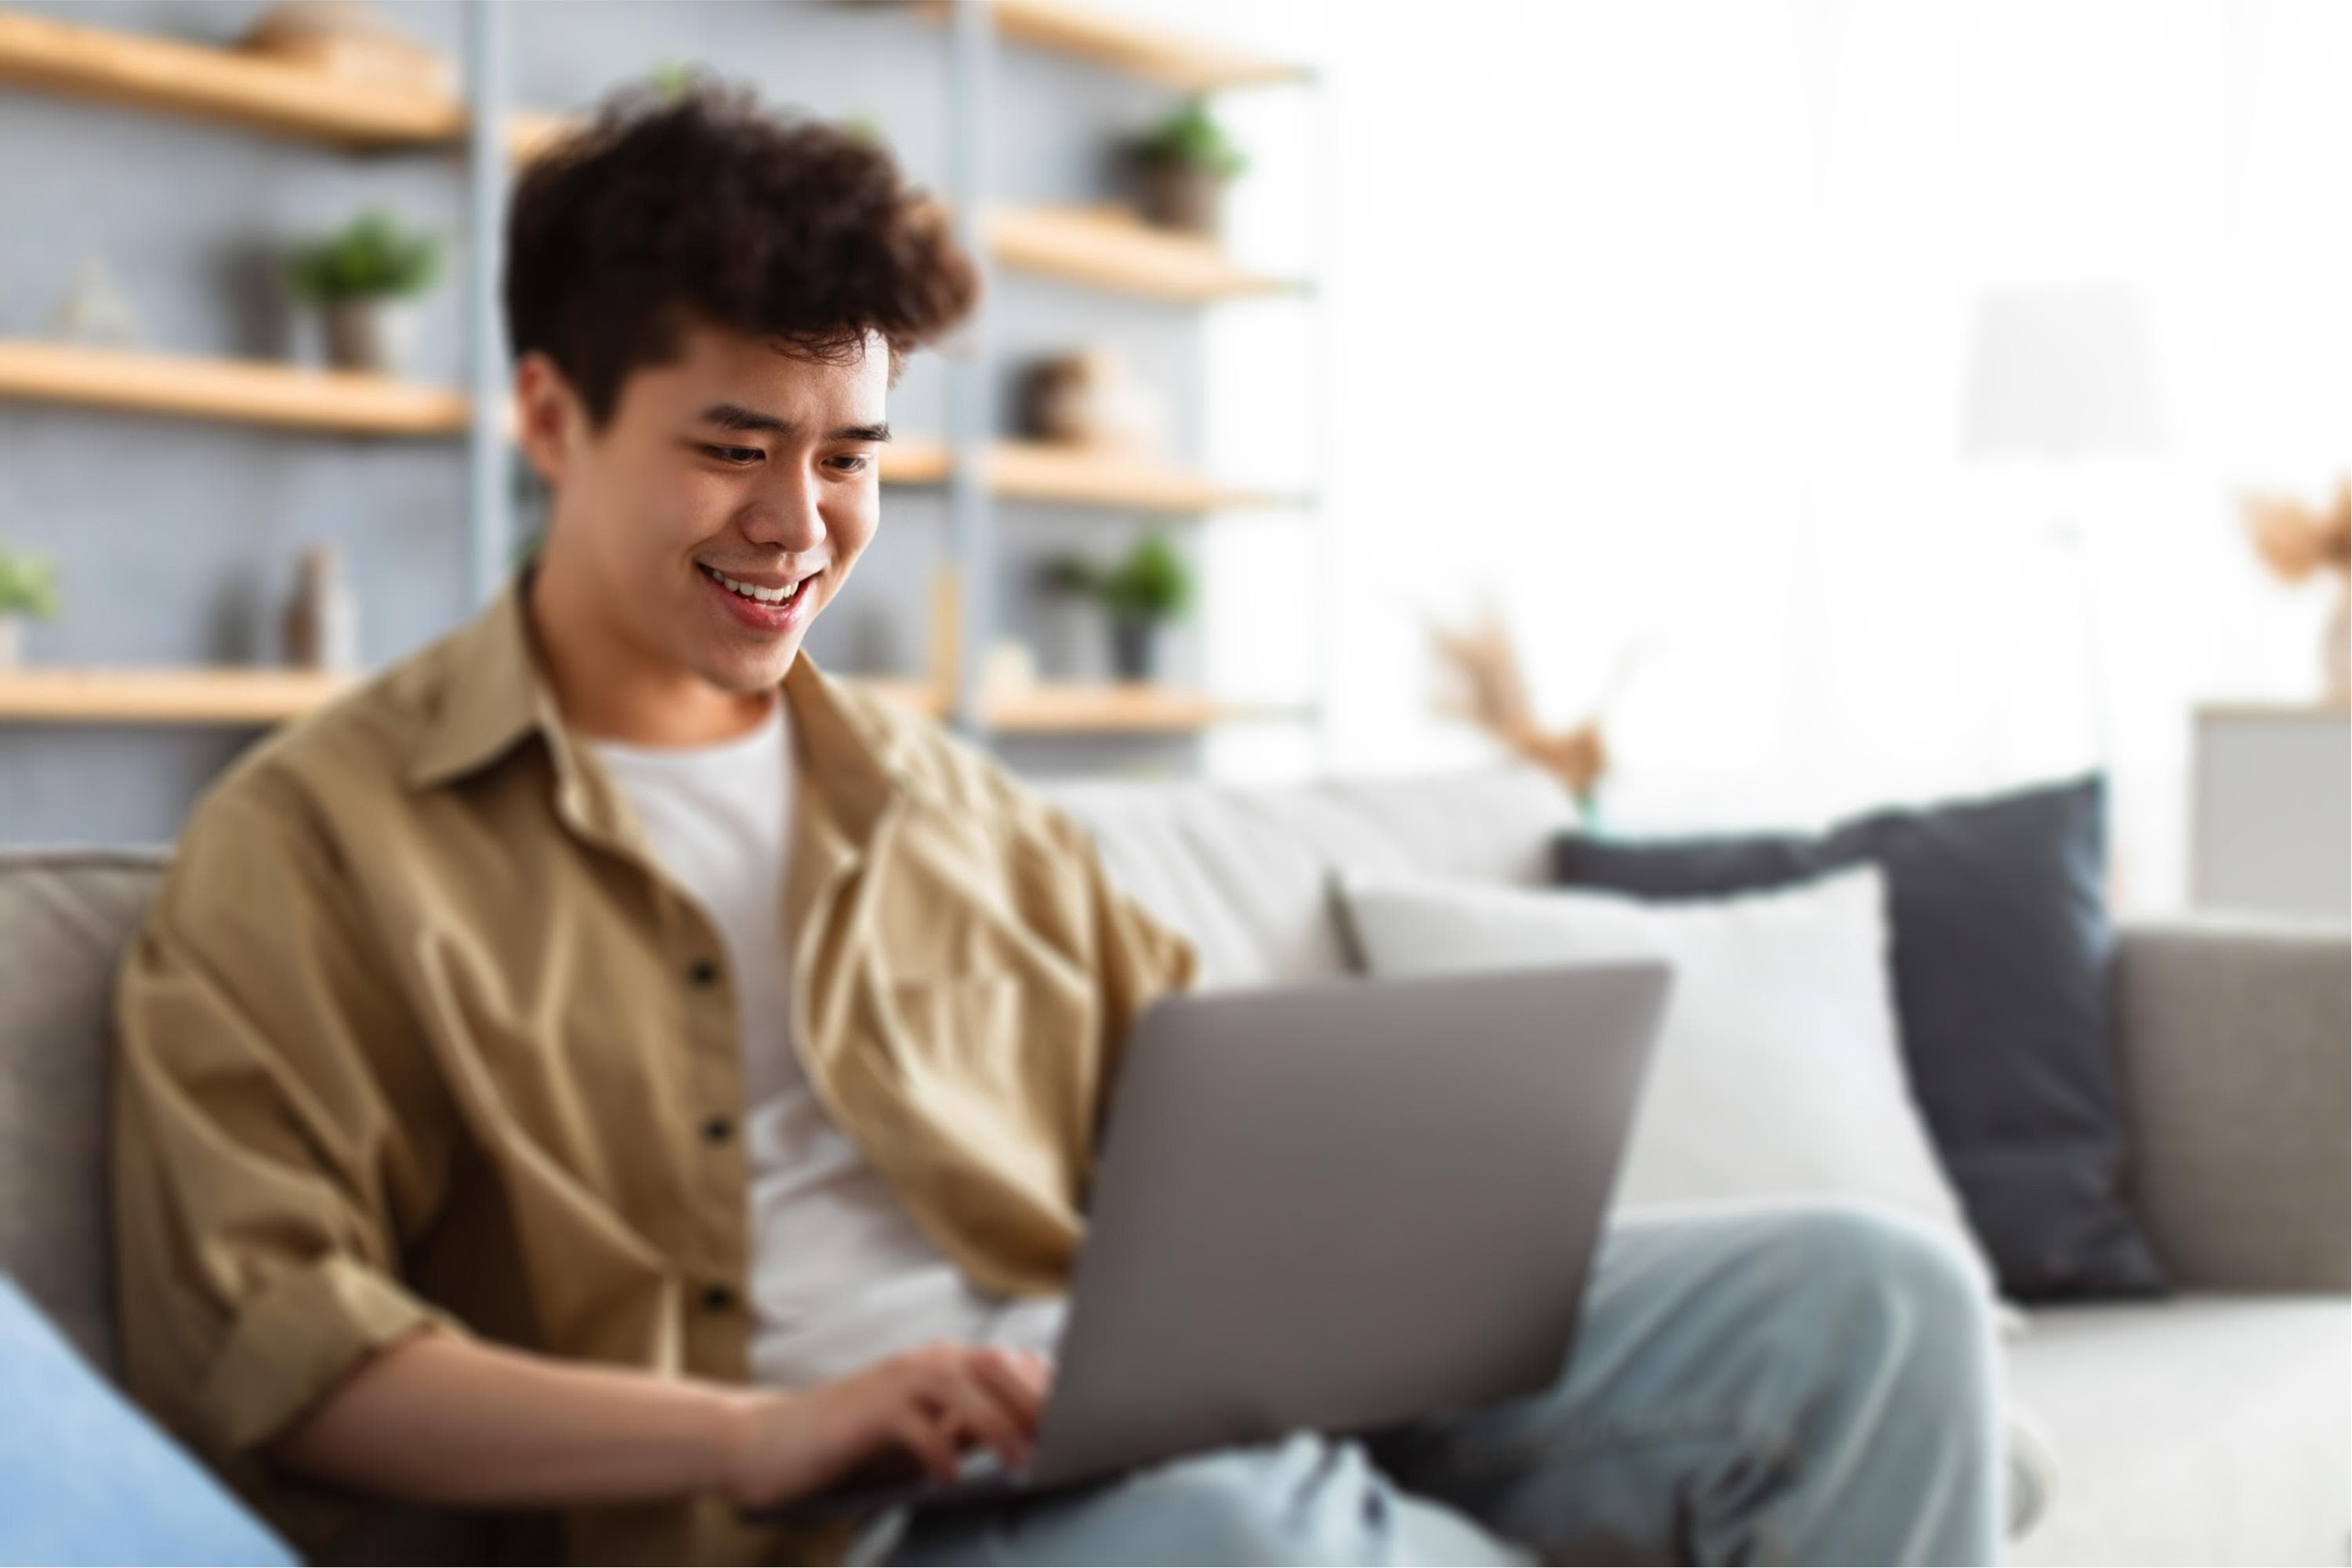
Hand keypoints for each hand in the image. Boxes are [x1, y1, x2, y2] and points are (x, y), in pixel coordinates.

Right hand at [718, 1342, 1052, 1509]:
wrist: (771, 1445)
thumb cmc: (854, 1448)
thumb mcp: (923, 1439)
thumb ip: (968, 1431)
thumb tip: (1028, 1441)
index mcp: (943, 1366)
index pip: (1010, 1366)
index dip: (1047, 1390)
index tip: (1083, 1421)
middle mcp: (924, 1363)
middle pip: (995, 1368)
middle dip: (1035, 1402)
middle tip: (1065, 1442)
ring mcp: (894, 1382)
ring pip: (961, 1388)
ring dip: (997, 1424)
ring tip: (1022, 1462)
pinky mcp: (866, 1411)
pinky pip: (913, 1424)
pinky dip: (937, 1449)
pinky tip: (951, 1477)